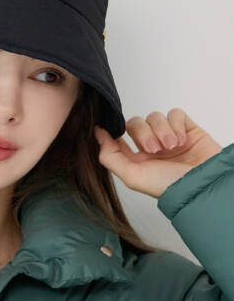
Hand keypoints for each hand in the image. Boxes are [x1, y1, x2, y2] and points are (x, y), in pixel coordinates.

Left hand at [93, 108, 222, 198]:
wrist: (203, 184)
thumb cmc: (170, 187)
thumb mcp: (132, 177)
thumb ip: (110, 156)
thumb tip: (97, 133)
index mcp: (135, 159)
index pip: (118, 137)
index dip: (113, 131)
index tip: (107, 128)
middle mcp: (150, 147)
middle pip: (135, 123)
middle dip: (143, 134)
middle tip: (154, 149)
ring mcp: (168, 136)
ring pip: (154, 117)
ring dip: (161, 131)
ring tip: (171, 147)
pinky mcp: (186, 128)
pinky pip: (174, 114)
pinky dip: (175, 125)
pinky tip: (181, 141)